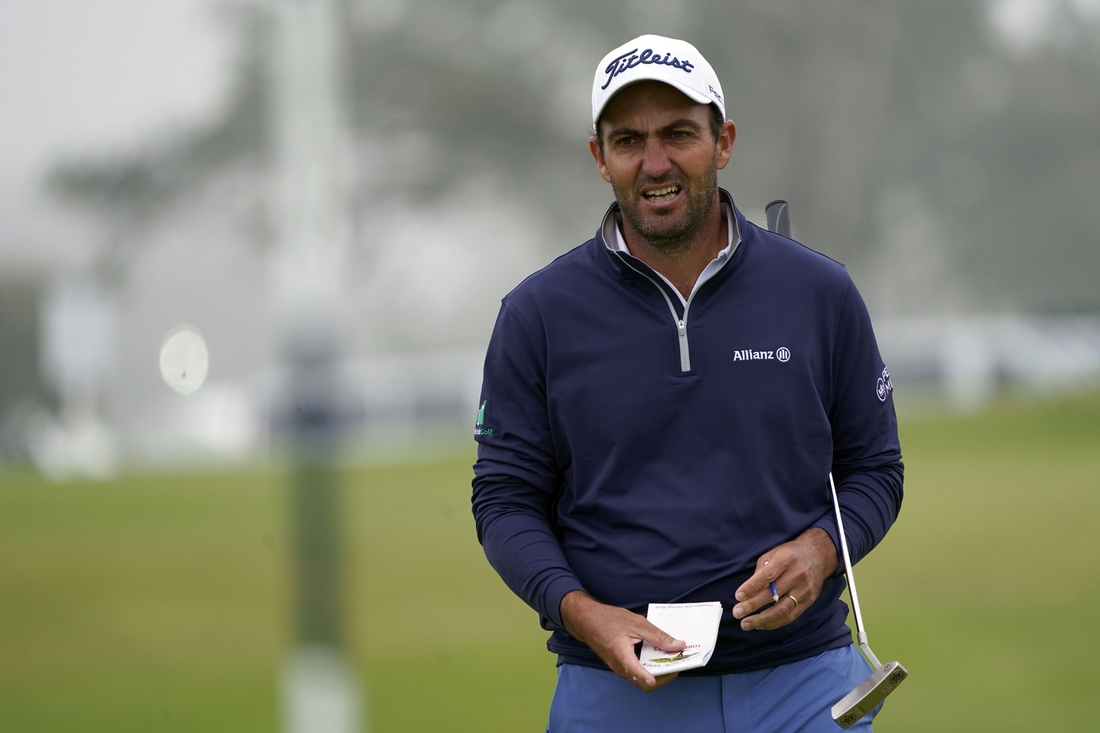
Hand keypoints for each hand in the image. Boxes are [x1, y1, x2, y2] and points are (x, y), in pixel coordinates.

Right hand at [559, 590, 685, 691]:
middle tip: (678, 664)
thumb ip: (658, 635)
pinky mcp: (620, 667)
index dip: (652, 676)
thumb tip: (678, 645)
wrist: (587, 621)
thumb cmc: (609, 619)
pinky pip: (638, 674)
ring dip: (658, 674)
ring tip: (672, 661)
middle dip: (664, 677)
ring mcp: (619, 669)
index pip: (636, 671)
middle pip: (644, 683)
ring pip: (642, 680)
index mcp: (620, 653)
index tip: (665, 676)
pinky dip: (651, 670)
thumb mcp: (636, 622)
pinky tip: (659, 657)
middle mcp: (619, 666)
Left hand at [732, 527, 837, 630]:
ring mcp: (804, 590)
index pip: (767, 575)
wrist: (819, 555)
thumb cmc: (790, 554)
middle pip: (773, 594)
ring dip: (762, 619)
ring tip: (746, 624)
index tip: (738, 596)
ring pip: (782, 609)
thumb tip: (748, 592)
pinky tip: (761, 624)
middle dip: (752, 605)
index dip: (752, 586)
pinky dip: (774, 622)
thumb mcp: (773, 554)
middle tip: (737, 613)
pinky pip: (791, 616)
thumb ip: (761, 571)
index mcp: (786, 559)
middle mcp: (797, 575)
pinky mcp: (809, 601)